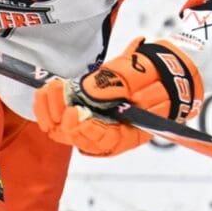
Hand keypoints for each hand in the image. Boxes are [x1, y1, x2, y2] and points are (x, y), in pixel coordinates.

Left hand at [32, 39, 201, 157]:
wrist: (164, 68)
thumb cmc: (160, 73)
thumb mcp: (144, 72)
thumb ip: (119, 81)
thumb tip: (89, 90)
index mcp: (132, 132)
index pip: (106, 141)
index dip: (90, 131)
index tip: (78, 112)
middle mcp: (111, 133)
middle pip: (80, 139)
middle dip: (65, 118)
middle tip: (59, 91)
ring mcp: (96, 124)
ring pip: (65, 131)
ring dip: (52, 111)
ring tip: (52, 87)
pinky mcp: (84, 113)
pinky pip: (59, 119)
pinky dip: (49, 107)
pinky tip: (47, 90)